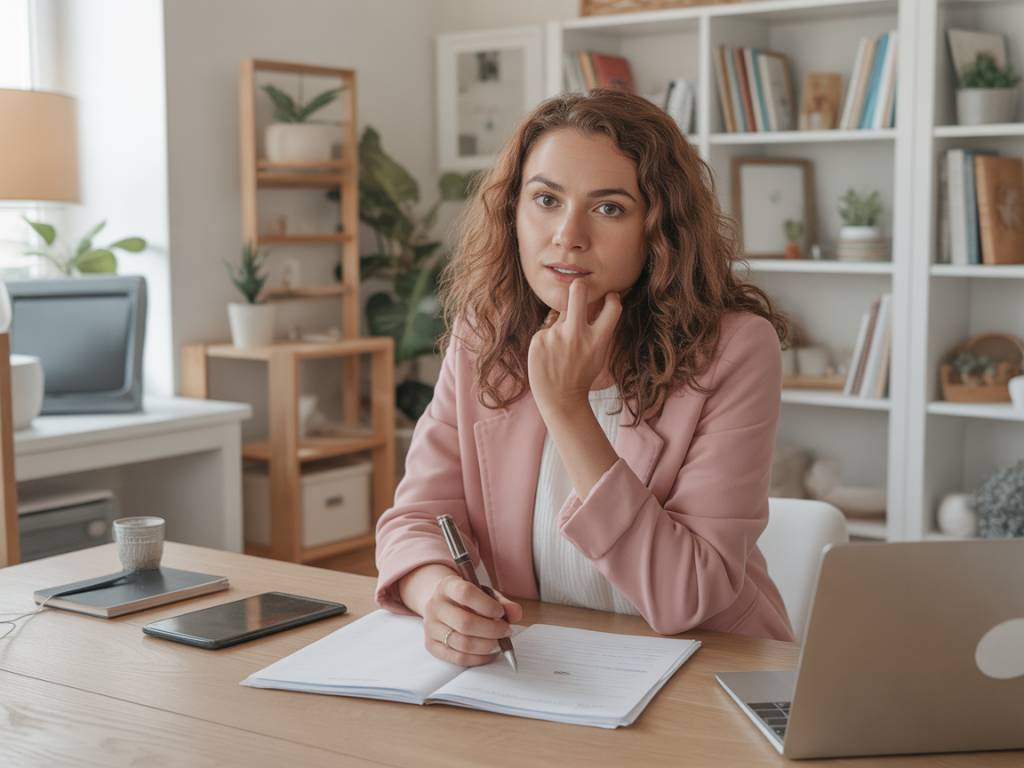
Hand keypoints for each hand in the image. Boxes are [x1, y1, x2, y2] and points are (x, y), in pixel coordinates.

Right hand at [422, 574, 522, 666]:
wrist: (442, 604)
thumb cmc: (467, 600)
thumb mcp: (484, 594)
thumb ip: (502, 603)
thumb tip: (516, 614)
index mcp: (447, 586)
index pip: (465, 593)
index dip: (487, 605)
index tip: (500, 612)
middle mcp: (435, 606)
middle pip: (465, 623)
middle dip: (492, 630)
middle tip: (506, 630)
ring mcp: (431, 627)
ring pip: (462, 643)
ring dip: (487, 645)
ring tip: (499, 641)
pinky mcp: (431, 645)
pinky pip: (458, 658)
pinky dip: (479, 658)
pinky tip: (490, 652)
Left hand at [528, 278, 621, 415]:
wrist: (560, 399)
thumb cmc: (581, 375)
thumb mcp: (598, 354)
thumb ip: (599, 331)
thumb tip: (598, 302)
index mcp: (597, 339)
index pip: (613, 306)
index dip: (612, 298)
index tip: (608, 297)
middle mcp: (576, 334)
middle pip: (578, 291)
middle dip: (579, 285)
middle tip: (579, 288)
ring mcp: (555, 335)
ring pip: (560, 316)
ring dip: (562, 327)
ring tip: (560, 351)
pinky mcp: (538, 339)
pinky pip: (546, 329)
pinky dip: (548, 340)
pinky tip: (549, 356)